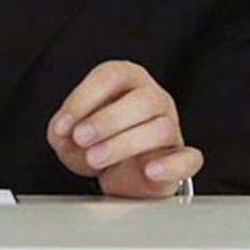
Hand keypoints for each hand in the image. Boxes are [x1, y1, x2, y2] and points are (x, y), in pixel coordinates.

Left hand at [47, 60, 202, 197]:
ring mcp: (170, 127)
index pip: (111, 75)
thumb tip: (63, 131)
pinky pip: (188, 158)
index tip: (64, 125)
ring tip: (96, 159)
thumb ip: (62, 131)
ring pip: (161, 128)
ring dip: (124, 144)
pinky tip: (149, 170)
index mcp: (127, 81)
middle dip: (107, 121)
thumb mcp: (70, 135)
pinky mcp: (179, 158)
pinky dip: (170, 166)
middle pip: (144, 99)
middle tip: (81, 139)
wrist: (121, 173)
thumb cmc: (99, 143)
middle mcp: (153, 98)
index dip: (84, 99)